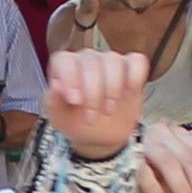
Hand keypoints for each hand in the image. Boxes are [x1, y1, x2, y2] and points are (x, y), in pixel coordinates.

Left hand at [45, 48, 149, 162]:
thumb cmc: (75, 121)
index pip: (65, 61)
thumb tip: (55, 87)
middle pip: (91, 62)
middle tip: (91, 118)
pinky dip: (135, 77)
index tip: (75, 101)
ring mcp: (109, 61)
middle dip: (93, 93)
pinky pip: (137, 62)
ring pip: (113, 60)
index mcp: (64, 66)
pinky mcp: (131, 68)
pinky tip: (129, 94)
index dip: (70, 78)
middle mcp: (86, 59)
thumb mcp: (60, 117)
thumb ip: (54, 101)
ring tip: (108, 110)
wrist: (99, 134)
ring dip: (112, 88)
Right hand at [129, 121, 191, 192]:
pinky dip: (156, 188)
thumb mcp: (170, 173)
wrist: (107, 157)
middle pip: (189, 158)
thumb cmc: (143, 165)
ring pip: (170, 163)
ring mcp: (144, 142)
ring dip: (183, 187)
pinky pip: (144, 171)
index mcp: (178, 136)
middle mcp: (163, 135)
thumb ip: (190, 180)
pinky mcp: (127, 155)